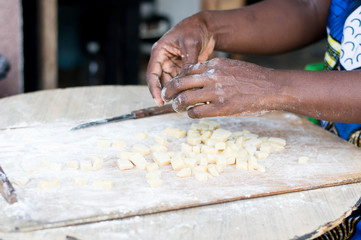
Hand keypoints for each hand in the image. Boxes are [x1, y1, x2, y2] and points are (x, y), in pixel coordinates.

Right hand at [146, 13, 214, 105]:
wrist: (206, 27)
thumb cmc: (194, 30)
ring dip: (177, 92)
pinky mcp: (182, 69)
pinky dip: (185, 88)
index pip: (152, 74)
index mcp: (160, 52)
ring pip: (171, 83)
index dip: (154, 89)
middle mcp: (164, 60)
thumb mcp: (191, 45)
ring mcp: (173, 65)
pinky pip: (181, 81)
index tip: (159, 101)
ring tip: (185, 100)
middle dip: (167, 93)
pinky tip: (191, 94)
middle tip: (175, 104)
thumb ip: (188, 63)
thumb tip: (187, 81)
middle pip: (161, 81)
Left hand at [162, 58, 279, 117]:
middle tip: (166, 96)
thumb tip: (197, 79)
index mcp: (214, 65)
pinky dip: (190, 114)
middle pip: (179, 83)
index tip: (174, 86)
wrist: (271, 87)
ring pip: (184, 98)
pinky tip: (192, 114)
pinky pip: (196, 112)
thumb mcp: (231, 66)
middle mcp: (212, 77)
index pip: (186, 71)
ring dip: (177, 104)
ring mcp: (215, 93)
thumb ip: (214, 70)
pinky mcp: (221, 108)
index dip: (177, 79)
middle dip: (169, 91)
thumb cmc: (252, 78)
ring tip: (176, 107)